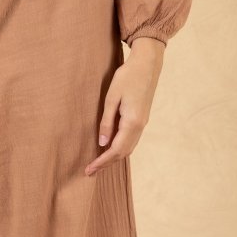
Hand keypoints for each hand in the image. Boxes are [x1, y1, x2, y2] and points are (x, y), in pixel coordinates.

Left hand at [85, 36, 164, 175]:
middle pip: (123, 153)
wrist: (147, 64)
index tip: (89, 170)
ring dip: (114, 157)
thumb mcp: (112, 98)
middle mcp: (140, 126)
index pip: (115, 150)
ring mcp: (143, 123)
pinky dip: (120, 148)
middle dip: (106, 164)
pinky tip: (110, 148)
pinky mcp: (142, 119)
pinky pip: (131, 140)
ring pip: (128, 148)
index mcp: (132, 122)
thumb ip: (107, 121)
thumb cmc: (127, 77)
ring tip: (98, 163)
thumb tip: (102, 143)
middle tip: (90, 172)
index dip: (102, 162)